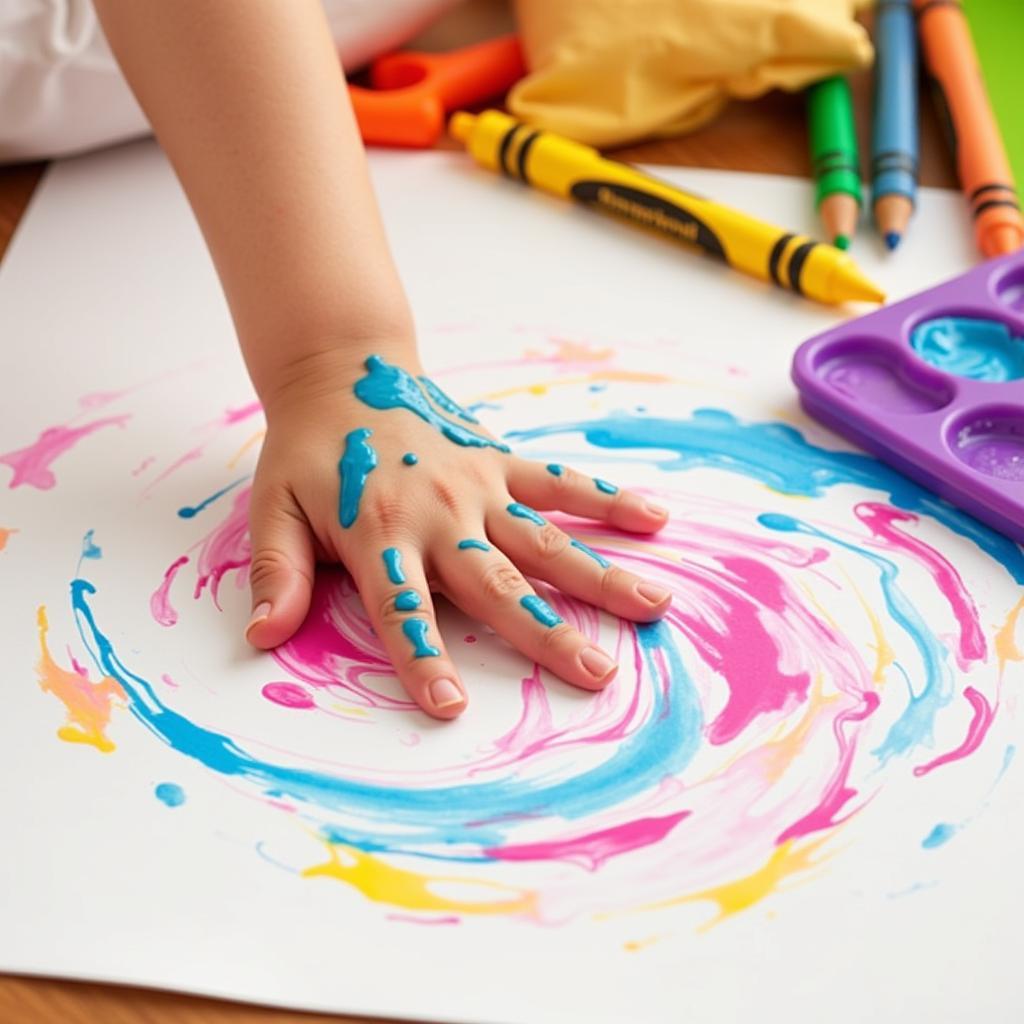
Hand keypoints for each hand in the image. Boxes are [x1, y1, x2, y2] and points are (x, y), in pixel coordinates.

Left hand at [245, 348, 671, 719]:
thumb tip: (263, 637)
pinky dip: (606, 500)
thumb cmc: (309, 451)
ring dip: (600, 576)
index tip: (450, 706)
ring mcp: (478, 487)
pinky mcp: (499, 461)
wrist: (342, 371)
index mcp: (380, 533)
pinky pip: (559, 482)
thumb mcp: (274, 508)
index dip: (423, 658)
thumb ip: (278, 572)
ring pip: (547, 540)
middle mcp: (439, 514)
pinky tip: (654, 519)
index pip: (402, 609)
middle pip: (498, 585)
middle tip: (598, 675)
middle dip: (547, 633)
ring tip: (654, 608)